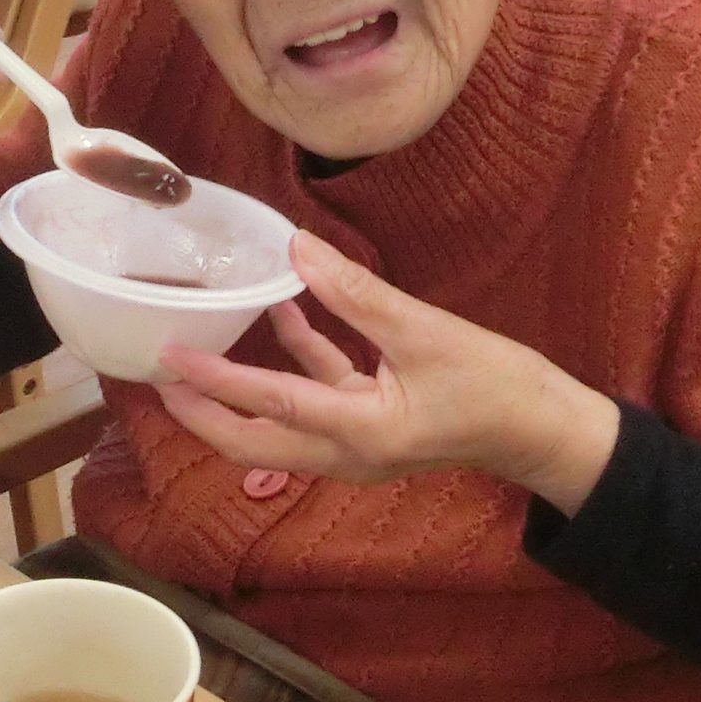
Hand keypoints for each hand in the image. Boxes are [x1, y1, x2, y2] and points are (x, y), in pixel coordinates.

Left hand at [155, 232, 622, 513]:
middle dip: (201, 410)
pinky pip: (316, 400)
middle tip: (157, 373)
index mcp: (358, 433)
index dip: (214, 380)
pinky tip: (282, 316)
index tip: (168, 358)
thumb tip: (297, 249)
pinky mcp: (369, 429)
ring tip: (195, 352)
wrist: (543, 430)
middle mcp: (346, 452)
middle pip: (252, 439)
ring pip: (276, 424)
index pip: (269, 404)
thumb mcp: (424, 331)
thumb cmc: (494, 385)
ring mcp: (355, 447)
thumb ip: (356, 292)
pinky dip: (294, 365)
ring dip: (237, 391)